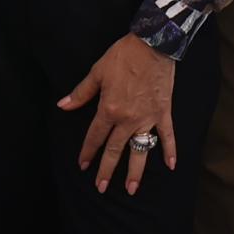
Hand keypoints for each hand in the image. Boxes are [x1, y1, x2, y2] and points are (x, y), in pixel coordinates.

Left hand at [57, 35, 179, 192]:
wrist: (153, 44)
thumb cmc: (123, 56)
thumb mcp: (97, 72)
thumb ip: (81, 93)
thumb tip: (63, 106)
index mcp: (109, 109)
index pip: (95, 136)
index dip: (88, 152)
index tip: (83, 165)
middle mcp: (128, 119)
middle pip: (115, 150)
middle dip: (107, 170)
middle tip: (101, 187)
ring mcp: (148, 118)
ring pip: (140, 150)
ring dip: (135, 170)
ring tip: (131, 189)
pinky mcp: (163, 113)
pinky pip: (167, 136)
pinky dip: (170, 150)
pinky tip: (171, 166)